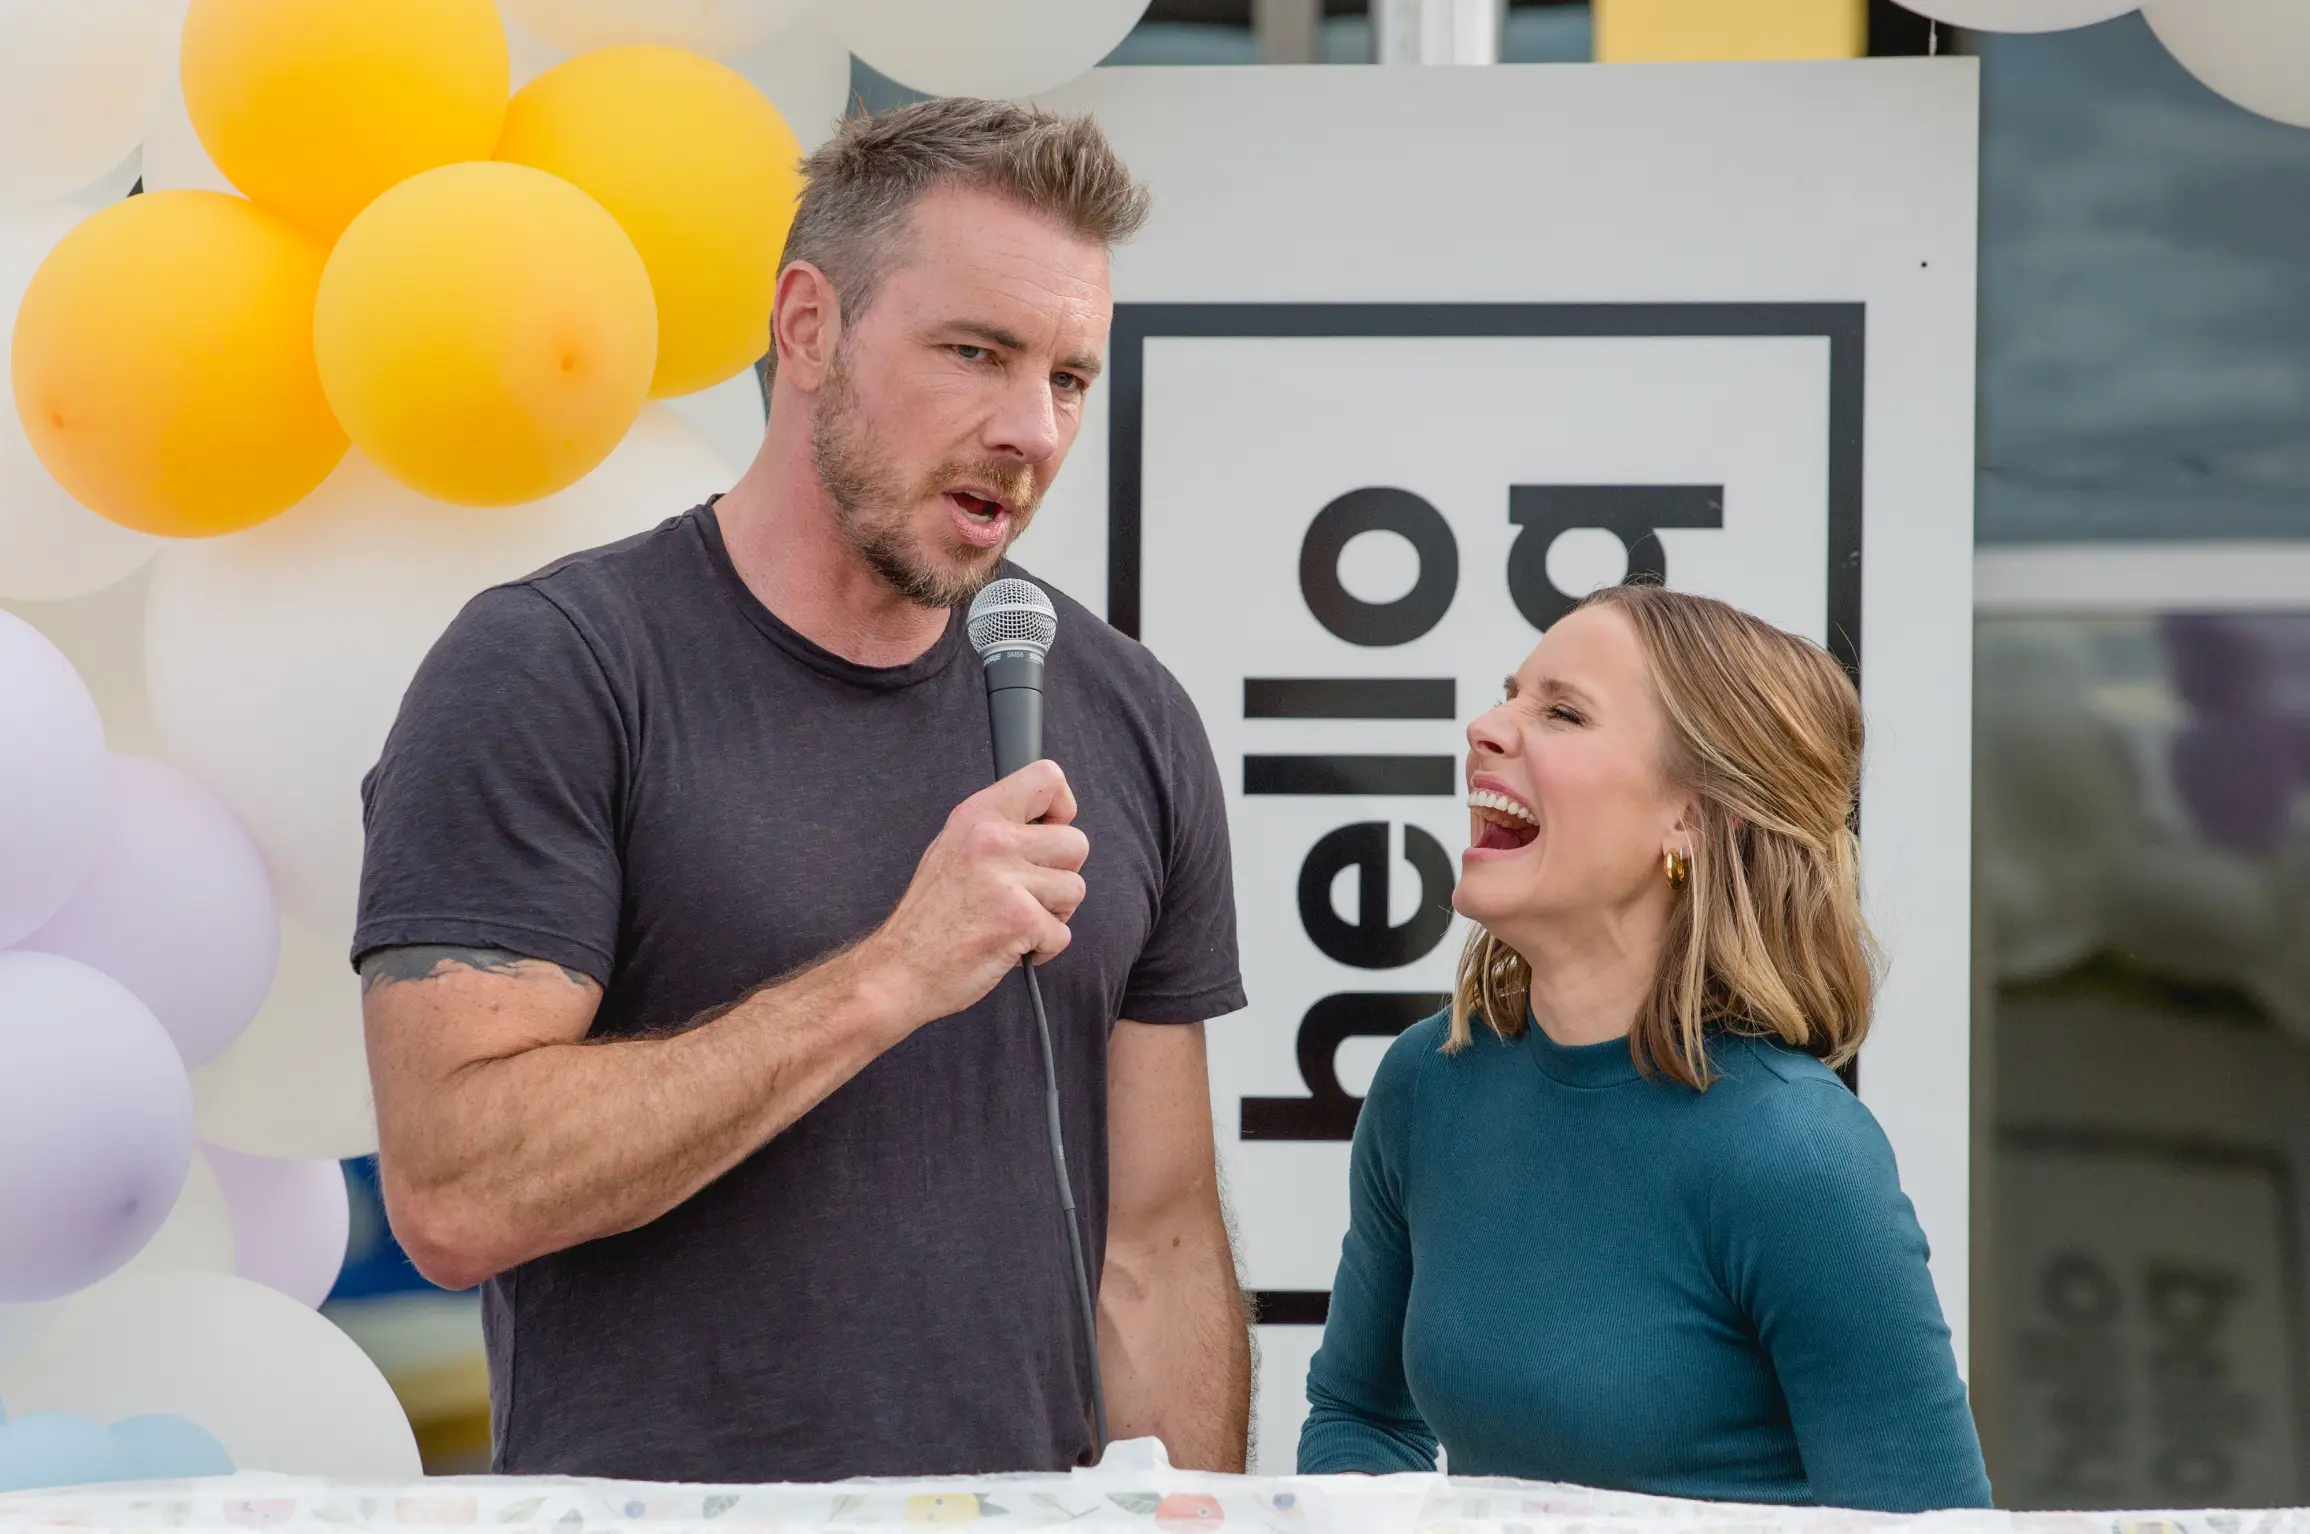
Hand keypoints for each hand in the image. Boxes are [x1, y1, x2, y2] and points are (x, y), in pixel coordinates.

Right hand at [859, 760, 1089, 1028]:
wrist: (898, 971)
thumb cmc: (929, 918)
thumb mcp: (954, 849)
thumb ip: (998, 830)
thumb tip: (1049, 821)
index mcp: (977, 815)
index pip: (1048, 777)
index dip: (1062, 808)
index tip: (1048, 833)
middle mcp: (992, 839)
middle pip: (1076, 843)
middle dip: (1060, 875)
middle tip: (1025, 894)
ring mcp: (1007, 879)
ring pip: (1075, 889)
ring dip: (1053, 913)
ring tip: (1013, 921)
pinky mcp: (1020, 919)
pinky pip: (1062, 933)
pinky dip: (1042, 947)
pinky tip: (1008, 946)